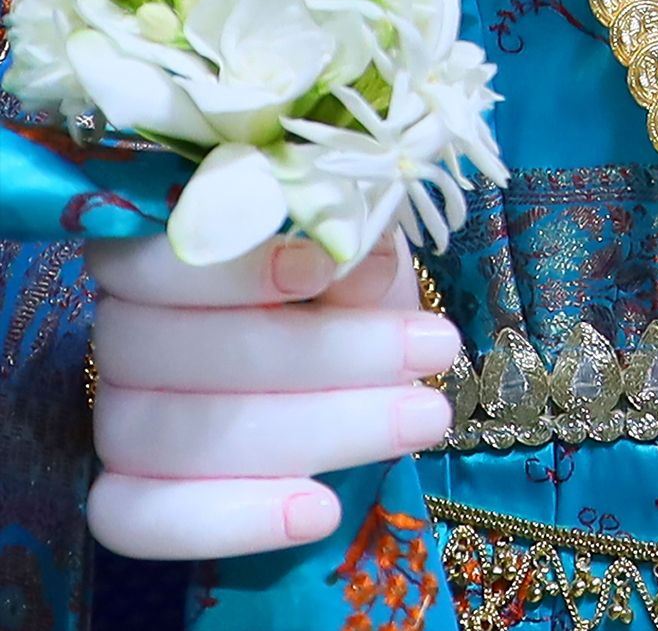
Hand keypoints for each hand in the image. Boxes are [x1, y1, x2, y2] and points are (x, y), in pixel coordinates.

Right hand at [83, 231, 458, 560]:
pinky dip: (232, 522)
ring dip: (317, 432)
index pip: (160, 257)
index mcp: (160, 245)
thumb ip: (346, 240)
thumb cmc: (347, 283)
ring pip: (187, 438)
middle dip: (323, 354)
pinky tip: (322, 511)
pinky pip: (142, 522)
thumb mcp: (357, 244)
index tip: (323, 268)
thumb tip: (351, 256)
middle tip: (433, 348)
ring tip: (423, 419)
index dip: (234, 268)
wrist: (352, 360)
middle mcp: (124, 328)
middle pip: (190, 353)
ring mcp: (119, 415)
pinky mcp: (125, 495)